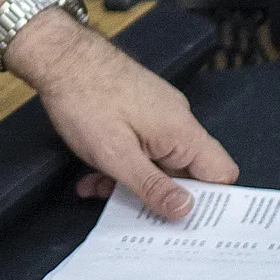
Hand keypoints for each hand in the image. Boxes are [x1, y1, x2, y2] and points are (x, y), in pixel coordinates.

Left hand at [6, 10, 239, 220]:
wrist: (59, 54)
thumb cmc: (85, 98)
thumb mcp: (116, 155)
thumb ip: (153, 186)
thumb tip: (187, 212)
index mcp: (182, 130)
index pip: (220, 173)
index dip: (209, 202)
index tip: (185, 224)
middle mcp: (176, 121)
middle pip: (187, 173)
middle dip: (158, 196)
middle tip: (133, 215)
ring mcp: (157, 115)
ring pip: (158, 163)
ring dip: (132, 182)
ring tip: (98, 189)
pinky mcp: (139, 111)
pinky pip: (142, 149)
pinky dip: (122, 164)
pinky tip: (93, 176)